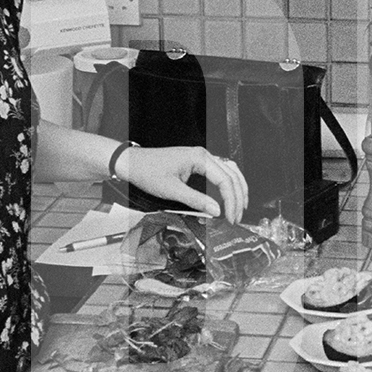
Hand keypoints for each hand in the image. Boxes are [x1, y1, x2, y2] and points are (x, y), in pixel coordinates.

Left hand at [120, 145, 248, 221]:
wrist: (132, 163)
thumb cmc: (147, 171)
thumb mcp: (172, 190)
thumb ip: (196, 200)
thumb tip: (216, 211)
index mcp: (199, 158)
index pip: (225, 180)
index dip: (231, 201)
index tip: (231, 217)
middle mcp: (203, 155)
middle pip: (232, 175)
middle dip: (238, 197)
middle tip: (237, 216)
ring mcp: (201, 158)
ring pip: (229, 172)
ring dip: (237, 189)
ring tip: (239, 207)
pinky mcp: (197, 163)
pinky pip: (220, 172)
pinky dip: (227, 184)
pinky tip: (229, 196)